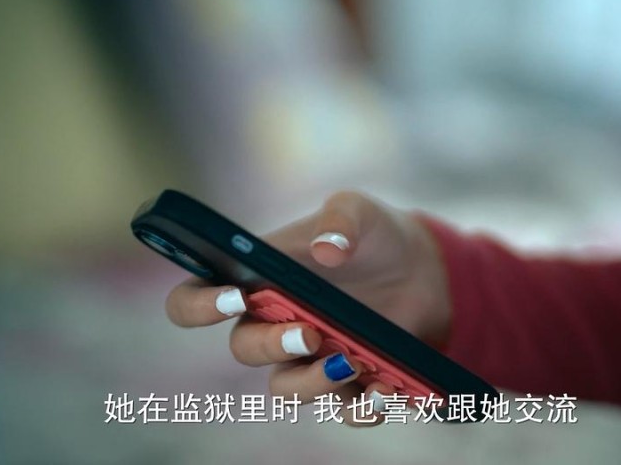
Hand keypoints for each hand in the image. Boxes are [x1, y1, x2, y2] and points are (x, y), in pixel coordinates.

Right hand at [164, 191, 450, 423]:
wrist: (425, 268)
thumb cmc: (373, 234)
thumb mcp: (359, 211)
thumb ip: (340, 219)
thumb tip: (328, 248)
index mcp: (256, 279)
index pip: (196, 300)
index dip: (198, 306)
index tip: (233, 298)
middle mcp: (272, 323)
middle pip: (244, 349)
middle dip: (271, 346)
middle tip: (309, 334)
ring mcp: (308, 358)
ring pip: (286, 389)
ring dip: (313, 384)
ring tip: (351, 363)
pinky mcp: (347, 382)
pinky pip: (342, 409)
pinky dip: (362, 407)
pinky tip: (385, 389)